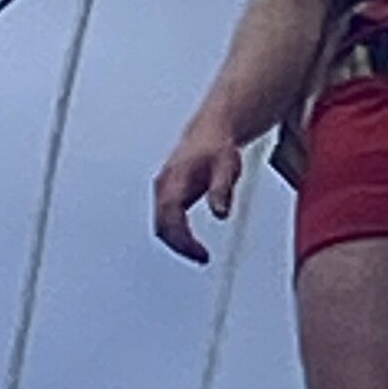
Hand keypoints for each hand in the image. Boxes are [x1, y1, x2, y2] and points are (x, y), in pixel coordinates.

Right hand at [152, 116, 242, 263]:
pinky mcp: (166, 194)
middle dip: (179, 246)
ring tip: (199, 255)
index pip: (170, 216)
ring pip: (161, 225)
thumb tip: (220, 214)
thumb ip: (222, 189)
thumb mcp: (226, 166)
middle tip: (202, 258)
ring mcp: (162, 190)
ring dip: (176, 243)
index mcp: (175, 178)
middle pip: (162, 225)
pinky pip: (165, 220)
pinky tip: (191, 244)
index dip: (182, 239)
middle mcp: (163, 185)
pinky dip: (176, 235)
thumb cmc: (217, 146)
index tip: (200, 253)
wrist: (211, 130)